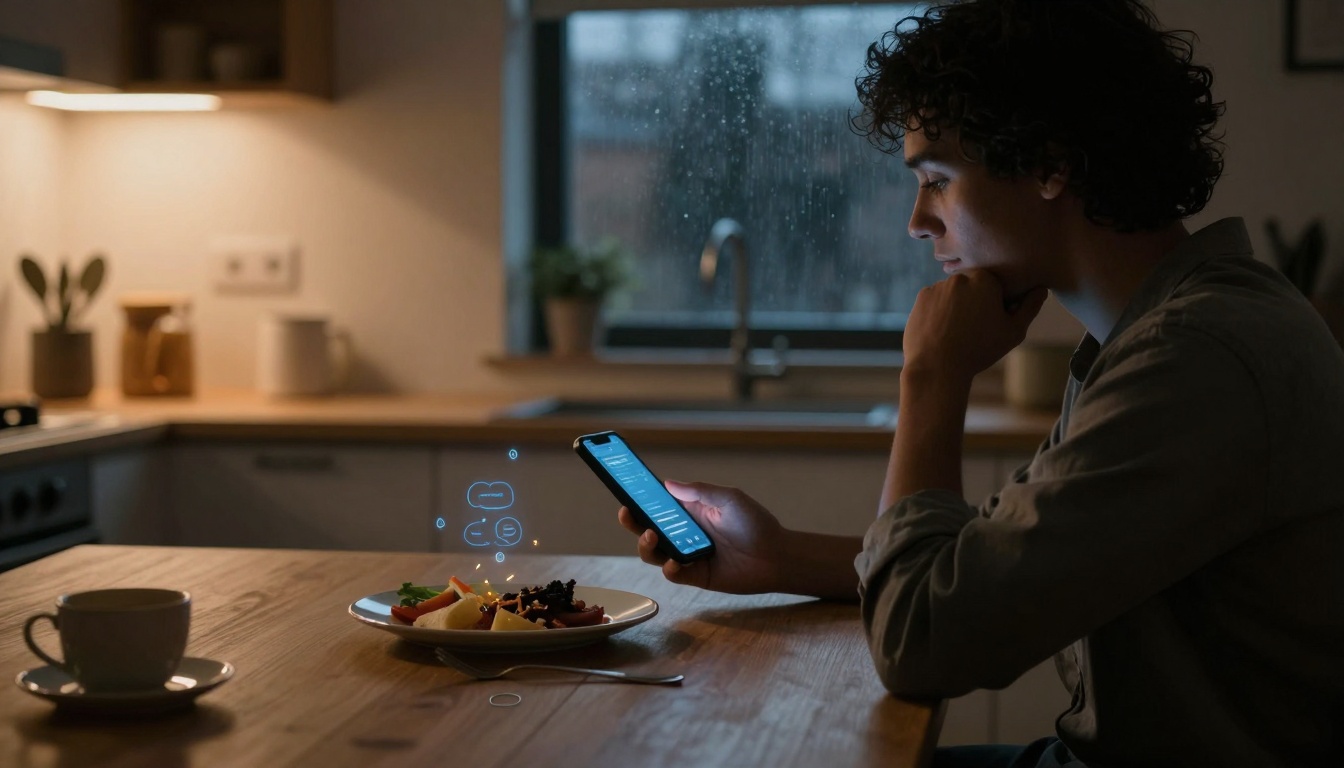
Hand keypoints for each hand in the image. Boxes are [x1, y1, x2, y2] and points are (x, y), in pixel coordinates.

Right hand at [617, 480, 784, 594]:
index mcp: (690, 512)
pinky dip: (669, 569)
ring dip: (646, 546)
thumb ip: (699, 492)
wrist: (777, 557)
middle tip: (626, 514)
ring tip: (652, 537)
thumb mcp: (729, 499)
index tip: (624, 491)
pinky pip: (674, 574)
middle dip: (633, 522)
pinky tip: (673, 564)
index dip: (640, 500)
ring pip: (655, 553)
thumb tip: (667, 484)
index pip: (658, 505)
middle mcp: (685, 534)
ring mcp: (689, 556)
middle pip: (649, 529)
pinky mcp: (697, 576)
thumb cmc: (756, 524)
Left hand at [901, 269, 1048, 382]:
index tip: (993, 324)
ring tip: (956, 334)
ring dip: (957, 307)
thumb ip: (1029, 307)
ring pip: (953, 295)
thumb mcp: (1013, 331)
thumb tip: (1041, 289)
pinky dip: (940, 313)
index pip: (996, 286)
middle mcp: (959, 276)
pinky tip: (942, 332)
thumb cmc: (979, 350)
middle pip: (973, 288)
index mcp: (985, 279)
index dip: (998, 305)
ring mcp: (937, 286)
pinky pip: (936, 302)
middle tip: (974, 330)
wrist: (937, 367)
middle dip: (976, 304)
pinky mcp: (920, 298)